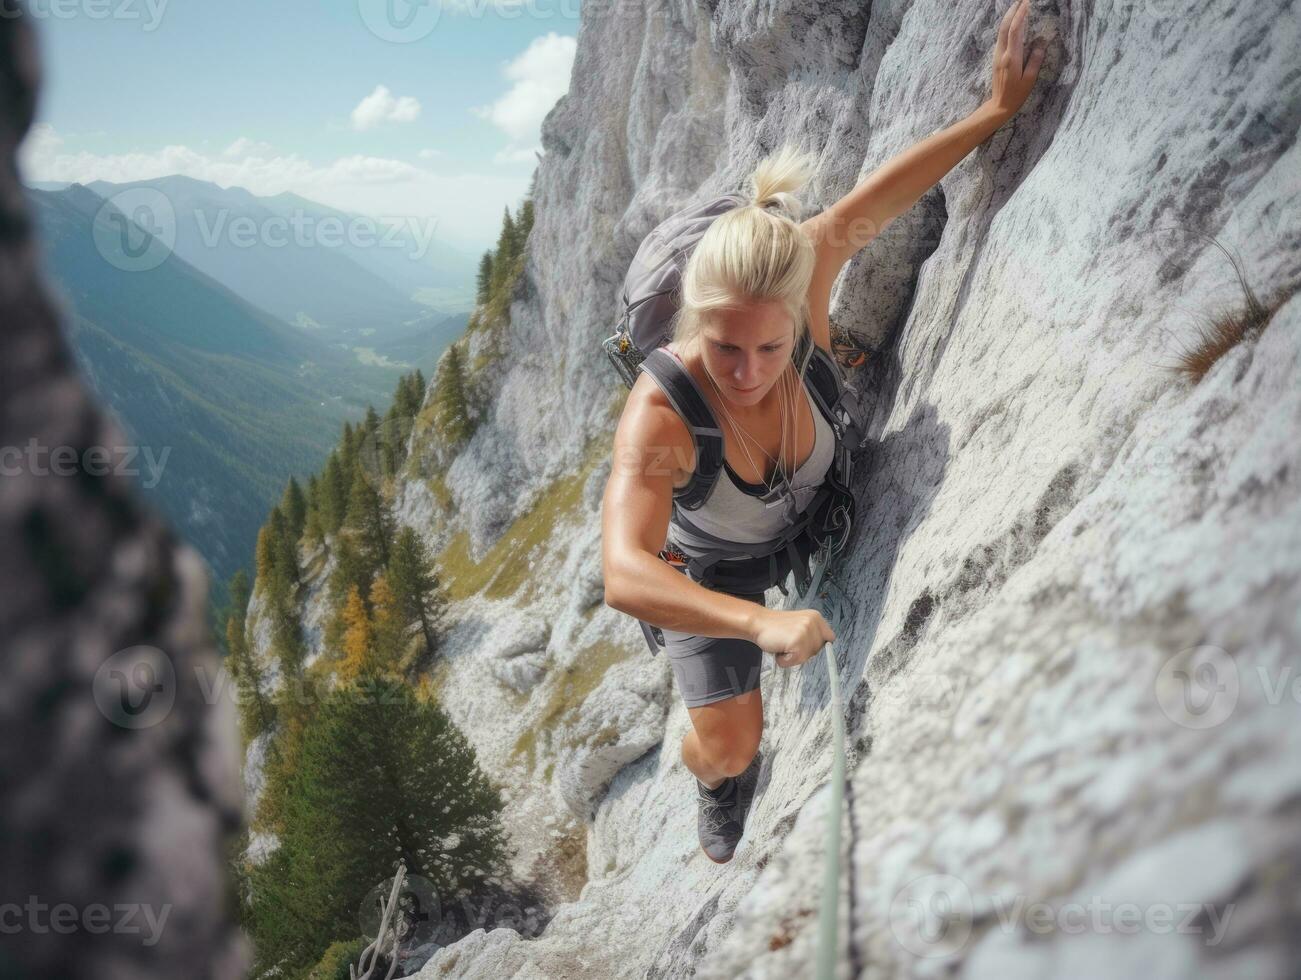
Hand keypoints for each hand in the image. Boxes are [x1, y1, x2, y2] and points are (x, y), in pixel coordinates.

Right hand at [752, 608, 835, 668]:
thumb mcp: (799, 625)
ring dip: (793, 657)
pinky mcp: (797, 641)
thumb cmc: (775, 628)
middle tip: (788, 643)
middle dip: (804, 652)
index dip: (817, 646)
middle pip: (819, 650)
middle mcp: (813, 622)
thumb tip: (824, 651)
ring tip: (783, 644)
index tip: (805, 646)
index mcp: (816, 617)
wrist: (757, 622)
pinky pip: (796, 660)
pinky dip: (785, 660)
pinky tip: (779, 648)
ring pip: (807, 657)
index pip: (830, 638)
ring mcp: (806, 631)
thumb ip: (812, 635)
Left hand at [987, 0, 1046, 120]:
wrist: (998, 106)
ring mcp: (998, 55)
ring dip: (1009, 17)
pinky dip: (1007, 26)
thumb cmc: (1016, 95)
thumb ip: (1035, 60)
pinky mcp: (997, 58)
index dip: (1021, 15)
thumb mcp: (1029, 80)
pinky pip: (1001, 37)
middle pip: (1005, 27)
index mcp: (1011, 58)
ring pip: (1002, 31)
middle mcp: (1002, 54)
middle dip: (1013, 11)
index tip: (1027, 3)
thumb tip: (1041, 43)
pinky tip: (1013, 22)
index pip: (1015, 31)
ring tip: (1018, 6)